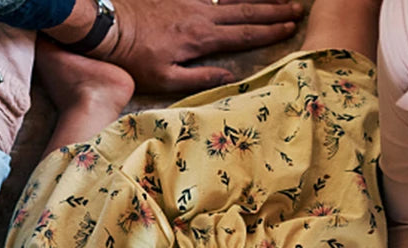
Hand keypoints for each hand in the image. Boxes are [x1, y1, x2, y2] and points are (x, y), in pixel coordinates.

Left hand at [110, 0, 302, 91]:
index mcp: (201, 39)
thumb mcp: (165, 79)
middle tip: (297, 9)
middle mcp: (201, 16)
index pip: (243, 35)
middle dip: (273, 11)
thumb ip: (198, 78)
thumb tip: (228, 75)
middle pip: (245, 12)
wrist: (109, 26)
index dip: (269, 32)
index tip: (290, 28)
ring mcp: (191, 1)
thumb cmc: (134, 58)